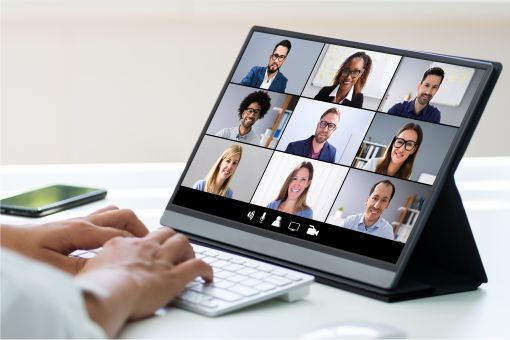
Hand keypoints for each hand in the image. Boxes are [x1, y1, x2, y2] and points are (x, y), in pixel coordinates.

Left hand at [0, 206, 148, 273]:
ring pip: (114, 213)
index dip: (138, 245)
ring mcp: (80, 221)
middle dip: (141, 228)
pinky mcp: (74, 225)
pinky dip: (116, 225)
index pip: (121, 235)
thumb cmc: (22, 254)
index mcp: (82, 231)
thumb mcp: (53, 268)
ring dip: (129, 224)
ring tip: (136, 240)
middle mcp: (84, 222)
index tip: (150, 255)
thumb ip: (83, 268)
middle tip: (149, 244)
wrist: (5, 243)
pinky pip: (104, 218)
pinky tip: (114, 240)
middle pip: (123, 216)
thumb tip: (106, 268)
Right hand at [77, 228, 212, 336]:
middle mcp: (144, 247)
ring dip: (188, 250)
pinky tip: (208, 276)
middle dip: (171, 240)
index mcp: (123, 245)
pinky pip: (198, 266)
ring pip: (182, 242)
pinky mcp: (174, 276)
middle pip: (165, 233)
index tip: (148, 251)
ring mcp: (161, 259)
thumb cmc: (93, 286)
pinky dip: (206, 269)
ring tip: (189, 259)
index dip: (147, 244)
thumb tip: (88, 275)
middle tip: (174, 251)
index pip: (140, 238)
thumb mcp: (86, 271)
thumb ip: (93, 269)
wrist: (107, 291)